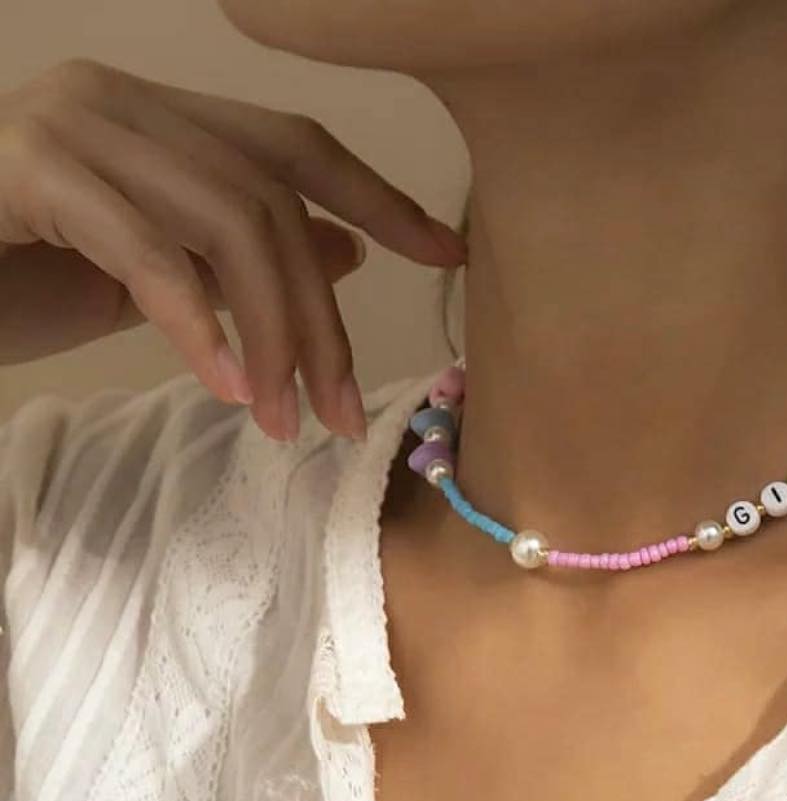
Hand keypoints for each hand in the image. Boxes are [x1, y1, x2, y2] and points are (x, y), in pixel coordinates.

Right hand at [0, 58, 468, 440]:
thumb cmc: (16, 275)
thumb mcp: (155, 276)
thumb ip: (241, 254)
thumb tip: (349, 249)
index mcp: (158, 117)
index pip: (295, 146)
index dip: (382, 198)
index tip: (448, 255)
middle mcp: (120, 101)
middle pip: (270, 197)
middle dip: (321, 314)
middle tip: (342, 408)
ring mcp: (70, 125)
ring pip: (225, 222)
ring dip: (271, 335)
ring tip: (283, 418)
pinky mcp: (28, 170)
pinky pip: (146, 253)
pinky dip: (197, 326)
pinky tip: (223, 387)